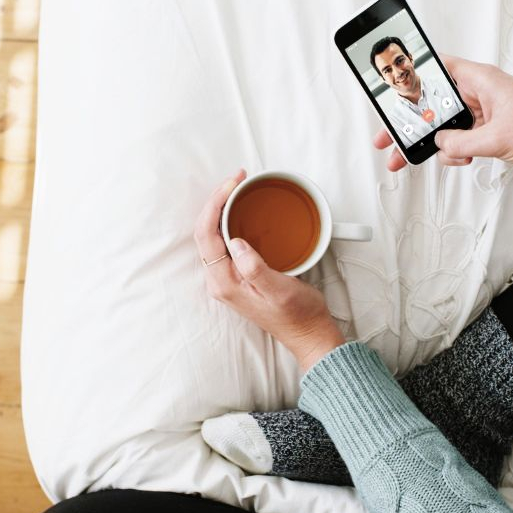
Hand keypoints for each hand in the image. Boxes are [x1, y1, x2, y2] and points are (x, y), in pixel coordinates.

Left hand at [193, 169, 346, 371]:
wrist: (308, 333)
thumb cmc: (298, 315)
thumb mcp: (280, 291)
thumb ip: (255, 269)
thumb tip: (236, 242)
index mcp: (224, 283)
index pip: (206, 234)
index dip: (215, 203)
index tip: (233, 184)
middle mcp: (220, 280)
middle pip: (205, 231)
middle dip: (216, 200)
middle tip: (237, 179)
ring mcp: (227, 278)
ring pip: (213, 234)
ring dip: (222, 208)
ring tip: (237, 187)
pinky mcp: (238, 275)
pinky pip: (225, 241)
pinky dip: (230, 220)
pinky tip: (241, 209)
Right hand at [372, 56, 512, 177]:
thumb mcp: (497, 138)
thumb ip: (460, 142)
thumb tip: (439, 145)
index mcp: (483, 80)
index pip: (438, 68)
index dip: (412, 77)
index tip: (390, 90)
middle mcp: (483, 93)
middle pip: (436, 104)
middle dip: (412, 122)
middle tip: (388, 136)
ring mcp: (488, 114)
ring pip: (448, 126)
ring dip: (433, 143)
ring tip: (411, 156)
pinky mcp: (495, 133)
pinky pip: (463, 140)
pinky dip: (455, 151)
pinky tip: (457, 160)